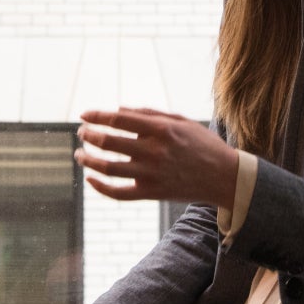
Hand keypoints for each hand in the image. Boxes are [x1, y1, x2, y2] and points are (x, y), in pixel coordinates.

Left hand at [75, 107, 237, 208]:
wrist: (224, 177)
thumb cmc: (202, 144)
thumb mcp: (180, 120)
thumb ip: (149, 113)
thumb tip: (118, 110)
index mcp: (160, 129)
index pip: (119, 119)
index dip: (97, 116)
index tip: (84, 115)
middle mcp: (154, 151)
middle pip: (109, 142)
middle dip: (89, 135)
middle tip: (81, 133)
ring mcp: (151, 174)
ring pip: (108, 168)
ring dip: (88, 160)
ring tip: (79, 154)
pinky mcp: (152, 193)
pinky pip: (119, 193)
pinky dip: (100, 187)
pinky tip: (90, 179)